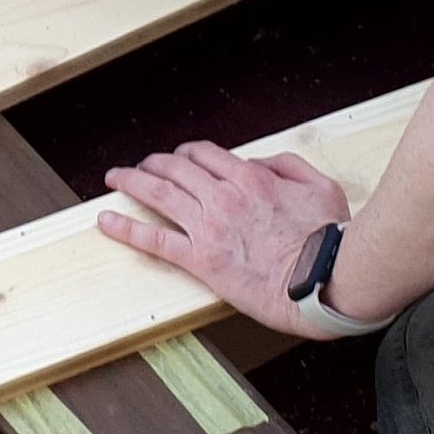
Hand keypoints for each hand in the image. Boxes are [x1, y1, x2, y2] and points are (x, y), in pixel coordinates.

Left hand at [97, 143, 357, 338]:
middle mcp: (223, 197)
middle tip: (141, 165)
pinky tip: (106, 221)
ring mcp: (208, 228)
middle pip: (176, 168)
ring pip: (158, 193)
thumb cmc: (327, 238)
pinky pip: (154, 239)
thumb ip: (288, 166)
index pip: (207, 154)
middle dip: (155, 162)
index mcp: (251, 178)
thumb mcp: (320, 187)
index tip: (180, 156)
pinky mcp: (200, 260)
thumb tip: (260, 162)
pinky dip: (126, 227)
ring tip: (115, 178)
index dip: (188, 152)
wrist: (322, 281)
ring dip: (131, 181)